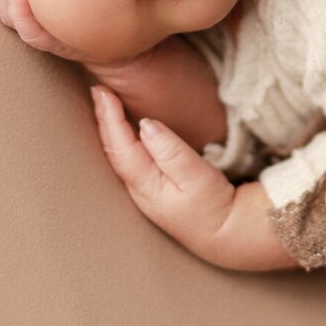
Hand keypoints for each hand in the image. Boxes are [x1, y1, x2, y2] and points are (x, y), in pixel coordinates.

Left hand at [91, 83, 235, 261]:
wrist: (227, 235)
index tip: (104, 91)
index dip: (110, 118)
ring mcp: (145, 191)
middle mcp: (139, 189)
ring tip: (103, 104)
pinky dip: (122, 139)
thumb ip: (171, 150)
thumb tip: (146, 124)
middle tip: (98, 90)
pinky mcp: (155, 189)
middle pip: (113, 150)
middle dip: (103, 119)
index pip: (121, 146)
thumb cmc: (215, 207)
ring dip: (109, 128)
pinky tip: (124, 130)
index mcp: (146, 185)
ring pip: (119, 155)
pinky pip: (130, 159)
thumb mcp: (198, 177)